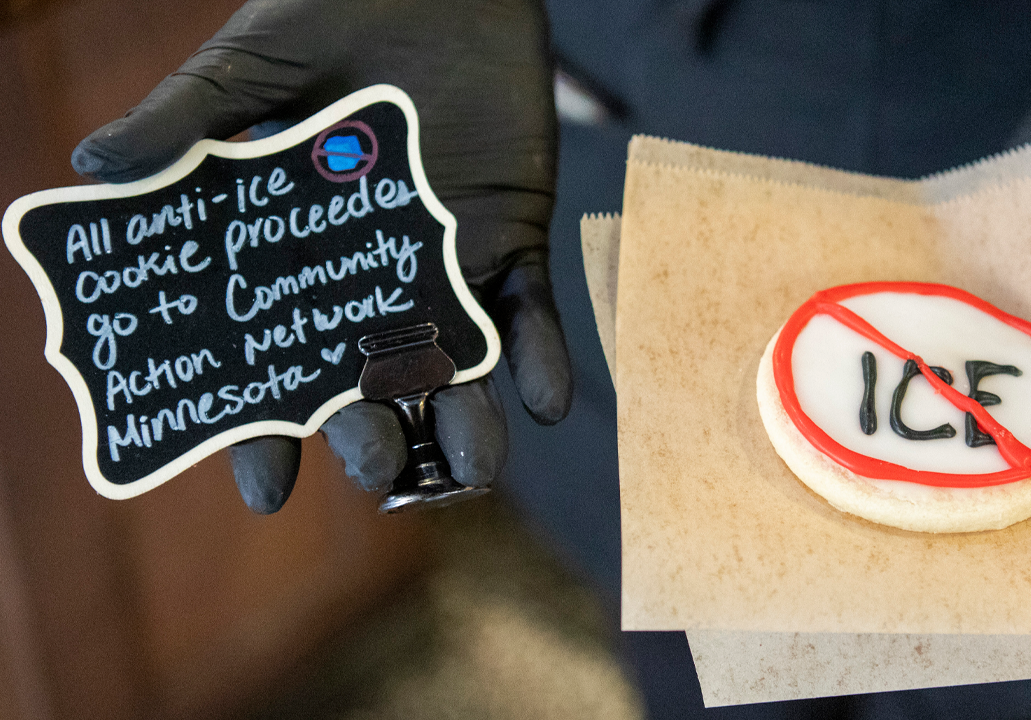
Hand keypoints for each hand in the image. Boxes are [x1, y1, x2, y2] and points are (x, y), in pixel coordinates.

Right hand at [72, 0, 571, 511]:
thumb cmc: (326, 15)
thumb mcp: (247, 68)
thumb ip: (185, 120)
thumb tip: (94, 166)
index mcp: (298, 264)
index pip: (277, 366)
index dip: (268, 429)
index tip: (268, 485)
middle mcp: (371, 282)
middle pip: (370, 381)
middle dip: (376, 432)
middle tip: (378, 471)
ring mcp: (445, 267)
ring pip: (455, 366)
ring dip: (468, 422)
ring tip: (476, 470)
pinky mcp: (512, 237)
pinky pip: (532, 310)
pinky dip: (542, 355)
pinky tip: (546, 402)